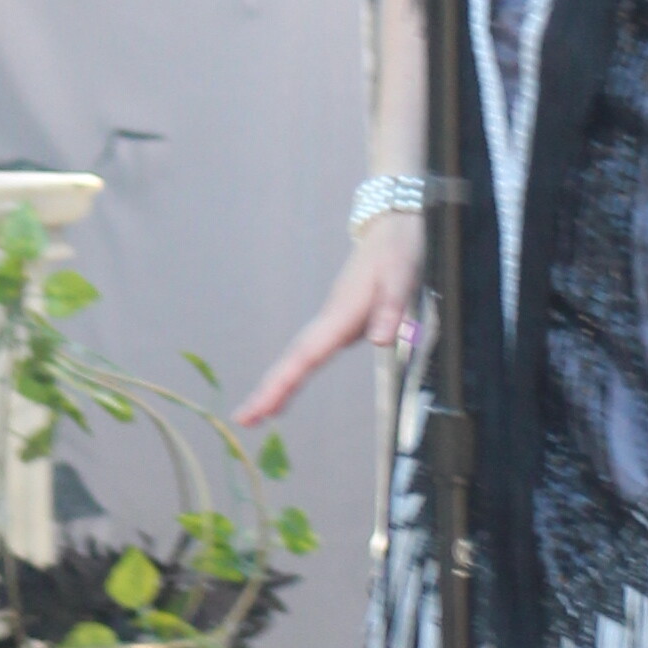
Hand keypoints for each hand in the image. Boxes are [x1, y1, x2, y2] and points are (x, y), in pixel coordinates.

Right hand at [240, 219, 420, 426]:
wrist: (393, 226)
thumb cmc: (399, 249)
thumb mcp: (403, 274)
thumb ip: (391, 307)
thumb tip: (380, 341)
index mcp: (342, 313)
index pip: (306, 356)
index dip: (281, 384)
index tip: (259, 408)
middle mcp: (331, 320)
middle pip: (293, 359)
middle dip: (268, 390)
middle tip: (244, 421)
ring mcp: (333, 321)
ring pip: (299, 357)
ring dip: (277, 385)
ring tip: (258, 417)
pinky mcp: (341, 323)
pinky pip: (310, 354)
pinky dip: (294, 374)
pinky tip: (288, 391)